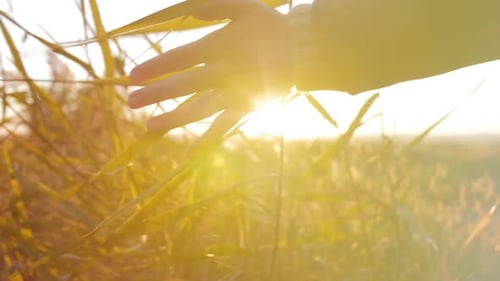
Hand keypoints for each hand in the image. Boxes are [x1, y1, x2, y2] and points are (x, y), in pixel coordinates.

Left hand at [128, 0, 291, 142]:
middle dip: (158, 93)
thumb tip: (184, 8)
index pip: (182, 57)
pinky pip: (225, 126)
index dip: (157, 67)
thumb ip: (213, 7)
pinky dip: (208, 140)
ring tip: (150, 127)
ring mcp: (236, 93)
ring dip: (175, 118)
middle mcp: (226, 72)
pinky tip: (190, 154)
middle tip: (131, 102)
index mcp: (223, 46)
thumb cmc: (271, 27)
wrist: (304, 50)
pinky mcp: (247, 108)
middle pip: (186, 84)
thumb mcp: (244, 7)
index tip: (132, 76)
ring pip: (201, 108)